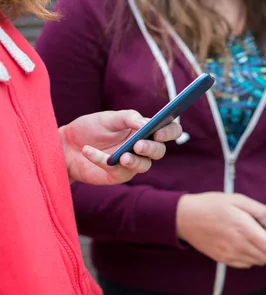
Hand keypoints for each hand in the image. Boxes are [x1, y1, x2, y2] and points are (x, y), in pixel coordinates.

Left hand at [59, 110, 181, 184]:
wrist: (65, 145)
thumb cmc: (89, 129)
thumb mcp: (108, 118)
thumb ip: (128, 117)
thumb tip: (146, 123)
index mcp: (144, 130)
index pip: (169, 131)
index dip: (170, 132)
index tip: (159, 131)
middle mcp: (142, 148)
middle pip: (159, 151)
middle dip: (151, 148)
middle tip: (138, 145)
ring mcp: (131, 163)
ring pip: (144, 165)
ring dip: (135, 161)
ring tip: (122, 156)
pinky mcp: (117, 176)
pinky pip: (118, 171)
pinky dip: (103, 160)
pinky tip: (88, 151)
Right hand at [177, 192, 265, 268]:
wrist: (185, 218)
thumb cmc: (212, 205)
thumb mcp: (238, 199)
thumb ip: (260, 211)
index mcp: (244, 228)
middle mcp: (238, 245)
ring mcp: (230, 254)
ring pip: (258, 263)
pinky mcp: (224, 259)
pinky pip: (246, 265)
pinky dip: (255, 259)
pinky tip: (254, 248)